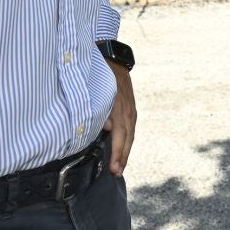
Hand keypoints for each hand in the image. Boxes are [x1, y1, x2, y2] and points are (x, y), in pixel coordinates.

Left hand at [105, 61, 136, 175]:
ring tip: (120, 166)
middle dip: (123, 157)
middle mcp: (128, 110)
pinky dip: (126, 140)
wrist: (113, 57)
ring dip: (125, 151)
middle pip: (128, 138)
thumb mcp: (98, 89)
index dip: (118, 153)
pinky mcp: (130, 107)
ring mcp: (130, 109)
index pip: (121, 136)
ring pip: (130, 134)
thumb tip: (107, 129)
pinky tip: (122, 147)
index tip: (114, 168)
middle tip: (117, 172)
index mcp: (120, 108)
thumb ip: (102, 110)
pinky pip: (129, 127)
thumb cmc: (101, 73)